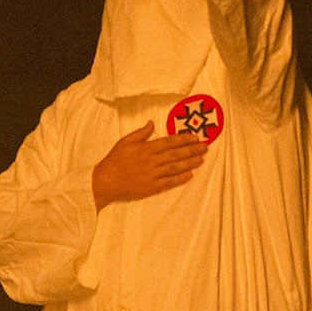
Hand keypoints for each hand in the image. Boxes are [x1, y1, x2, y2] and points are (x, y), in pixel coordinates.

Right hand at [92, 123, 206, 208]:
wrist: (105, 182)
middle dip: (192, 150)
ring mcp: (152, 175)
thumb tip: (152, 123)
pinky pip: (169, 182)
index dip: (183, 140)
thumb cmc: (114, 160)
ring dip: (189, 163)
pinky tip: (190, 175)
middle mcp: (151, 161)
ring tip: (201, 159)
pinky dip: (180, 178)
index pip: (169, 142)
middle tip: (205, 147)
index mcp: (146, 148)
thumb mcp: (125, 141)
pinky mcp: (152, 187)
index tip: (195, 137)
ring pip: (175, 168)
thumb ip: (141, 133)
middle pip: (175, 154)